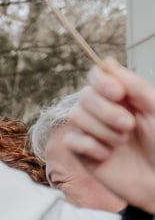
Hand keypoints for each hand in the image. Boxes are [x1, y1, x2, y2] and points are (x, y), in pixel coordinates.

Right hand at [63, 60, 154, 214]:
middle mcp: (104, 111)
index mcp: (122, 96)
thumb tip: (107, 62)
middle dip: (106, 111)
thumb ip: (133, 84)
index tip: (119, 94)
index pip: (97, 75)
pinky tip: (107, 156)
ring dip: (101, 130)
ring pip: (76, 116)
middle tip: (129, 126)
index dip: (102, 82)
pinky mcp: (82, 153)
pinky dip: (91, 147)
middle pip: (85, 95)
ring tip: (121, 143)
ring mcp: (92, 132)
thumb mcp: (154, 108)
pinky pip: (73, 140)